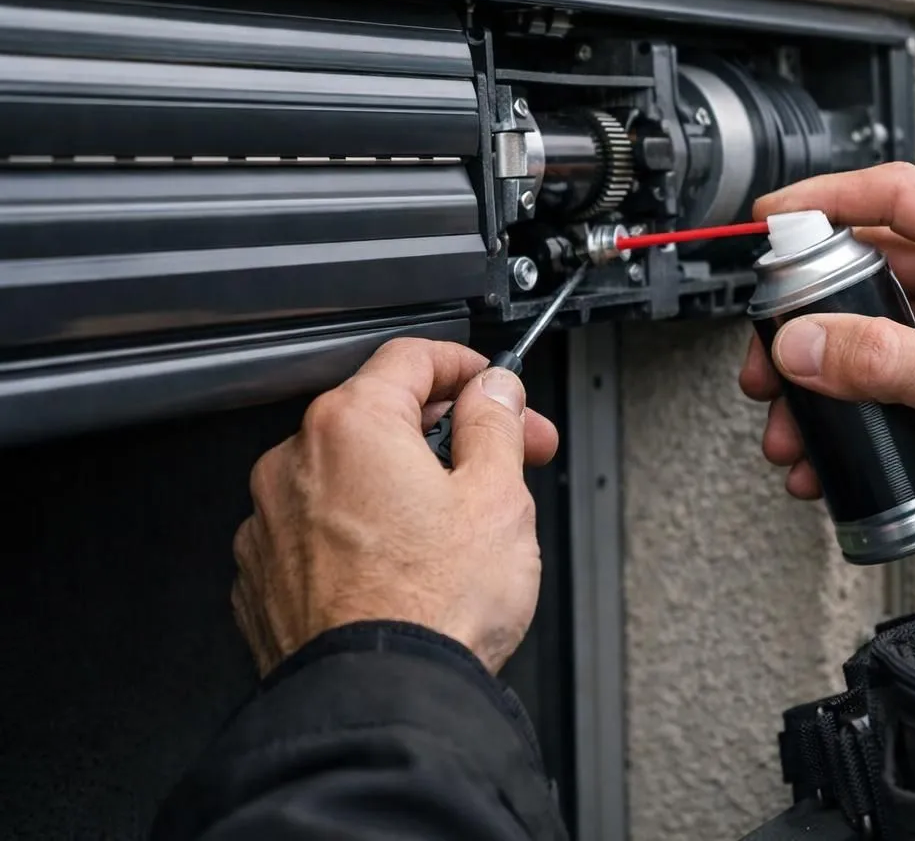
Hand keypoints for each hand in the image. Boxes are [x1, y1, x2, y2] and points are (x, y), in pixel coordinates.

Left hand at [233, 338, 559, 675]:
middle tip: (505, 461)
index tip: (494, 388)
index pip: (410, 357)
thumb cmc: (434, 607)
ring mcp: (270, 526)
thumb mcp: (498, 497)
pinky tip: (406, 567)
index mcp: (350, 427)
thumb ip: (494, 425)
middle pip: (378, 419)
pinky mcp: (262, 582)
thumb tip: (492, 392)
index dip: (467, 366)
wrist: (381, 704)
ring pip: (347, 479)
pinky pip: (318, 533)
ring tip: (456, 530)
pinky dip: (360, 535)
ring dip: (399, 486)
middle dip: (446, 434)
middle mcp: (293, 465)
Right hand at [739, 163, 914, 553]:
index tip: (771, 217)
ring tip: (790, 426)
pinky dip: (843, 418)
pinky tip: (823, 456)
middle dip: (806, 321)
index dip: (826, 198)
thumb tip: (804, 342)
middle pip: (862, 276)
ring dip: (818, 382)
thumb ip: (884, 360)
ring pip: (861, 339)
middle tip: (769, 357)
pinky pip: (876, 388)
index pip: (895, 197)